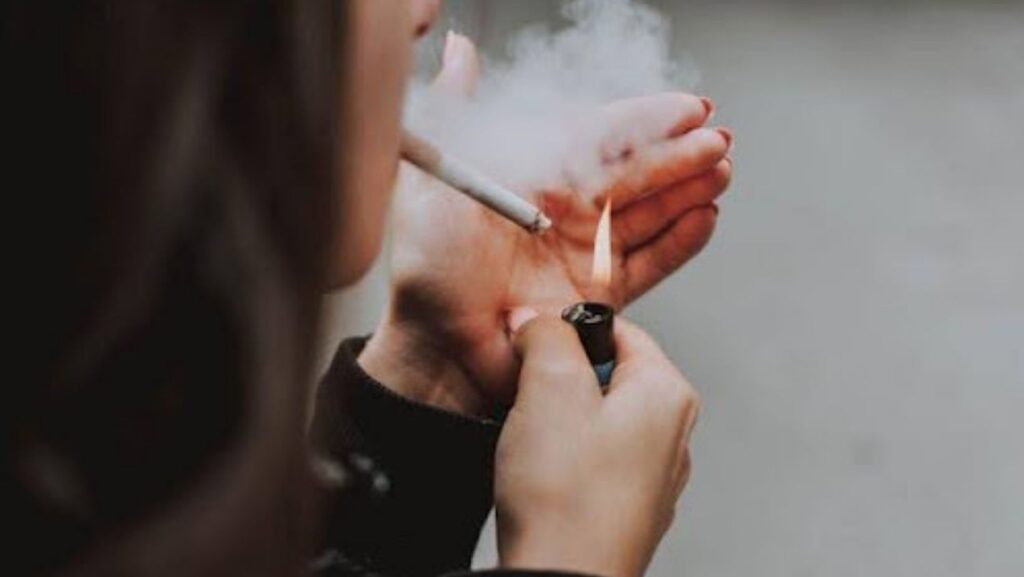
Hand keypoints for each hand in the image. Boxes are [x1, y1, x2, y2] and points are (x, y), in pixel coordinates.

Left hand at [359, 34, 731, 413]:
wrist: (438, 346)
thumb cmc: (427, 266)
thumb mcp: (435, 179)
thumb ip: (455, 111)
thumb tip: (459, 51)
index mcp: (533, 174)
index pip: (599, 136)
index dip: (644, 120)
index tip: (687, 107)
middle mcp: (564, 210)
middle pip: (633, 173)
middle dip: (678, 153)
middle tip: (717, 140)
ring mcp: (585, 251)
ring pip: (649, 213)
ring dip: (687, 191)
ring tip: (720, 172)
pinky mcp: (600, 295)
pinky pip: (650, 263)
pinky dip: (680, 242)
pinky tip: (705, 217)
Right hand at [495, 314, 699, 576]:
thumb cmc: (567, 499)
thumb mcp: (548, 387)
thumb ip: (547, 334)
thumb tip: (538, 319)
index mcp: (667, 394)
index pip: (618, 329)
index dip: (566, 333)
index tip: (535, 350)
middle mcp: (672, 433)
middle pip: (605, 374)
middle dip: (558, 381)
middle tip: (532, 403)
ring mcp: (652, 475)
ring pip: (593, 419)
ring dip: (556, 423)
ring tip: (536, 448)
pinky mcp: (627, 507)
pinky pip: (589, 462)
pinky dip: (562, 462)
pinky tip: (544, 480)